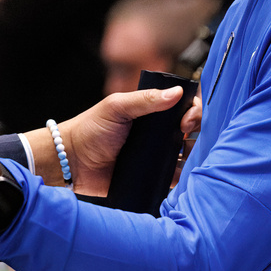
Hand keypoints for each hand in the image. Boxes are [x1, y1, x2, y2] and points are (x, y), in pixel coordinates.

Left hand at [37, 88, 199, 196]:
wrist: (72, 161)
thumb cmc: (90, 129)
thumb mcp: (116, 107)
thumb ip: (145, 100)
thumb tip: (176, 92)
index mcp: (152, 112)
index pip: (183, 105)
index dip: (193, 110)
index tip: (186, 120)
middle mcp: (159, 132)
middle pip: (192, 130)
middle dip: (198, 132)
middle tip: (186, 136)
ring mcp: (157, 155)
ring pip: (188, 154)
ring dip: (194, 155)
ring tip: (186, 157)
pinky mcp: (153, 176)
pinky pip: (176, 177)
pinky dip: (184, 177)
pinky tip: (184, 175)